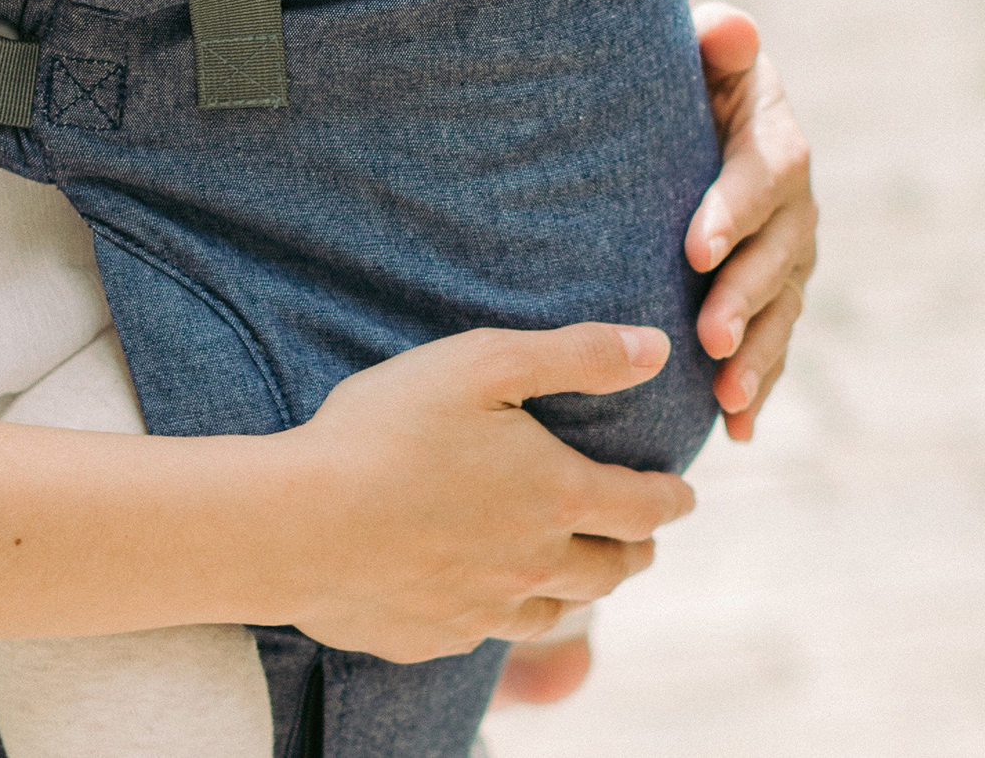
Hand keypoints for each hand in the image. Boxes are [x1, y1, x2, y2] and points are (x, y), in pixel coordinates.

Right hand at [276, 324, 692, 663]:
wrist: (300, 524)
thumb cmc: (387, 429)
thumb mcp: (483, 363)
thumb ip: (573, 356)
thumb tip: (654, 348)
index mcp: (555, 499)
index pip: (642, 508)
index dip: (670, 499)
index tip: (684, 496)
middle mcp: (533, 567)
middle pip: (611, 571)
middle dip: (633, 550)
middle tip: (637, 538)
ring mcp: (484, 611)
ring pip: (554, 612)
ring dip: (576, 590)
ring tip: (571, 572)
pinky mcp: (435, 636)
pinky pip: (487, 633)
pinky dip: (501, 612)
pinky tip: (482, 593)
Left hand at [684, 4, 815, 439]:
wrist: (687, 114)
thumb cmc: (684, 76)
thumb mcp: (700, 51)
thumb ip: (717, 42)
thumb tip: (729, 27)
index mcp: (774, 137)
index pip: (767, 173)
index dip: (734, 210)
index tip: (693, 246)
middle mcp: (794, 203)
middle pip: (779, 254)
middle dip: (744, 297)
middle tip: (707, 334)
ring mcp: (790, 255)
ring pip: (780, 310)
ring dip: (757, 355)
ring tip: (726, 394)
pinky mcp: (773, 296)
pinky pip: (774, 343)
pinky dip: (760, 388)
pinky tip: (738, 429)